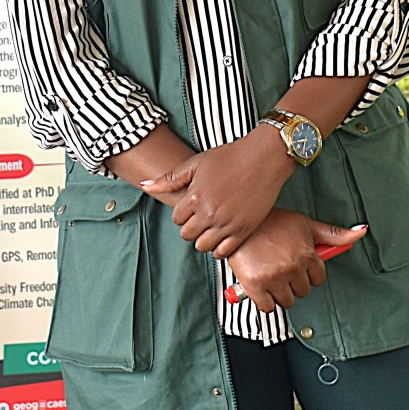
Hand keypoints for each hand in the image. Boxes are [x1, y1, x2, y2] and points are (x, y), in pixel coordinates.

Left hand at [141, 126, 294, 256]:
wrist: (264, 158)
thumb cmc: (229, 157)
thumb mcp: (195, 163)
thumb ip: (169, 178)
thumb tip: (144, 185)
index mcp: (194, 197)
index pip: (176, 219)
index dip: (182, 213)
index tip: (191, 206)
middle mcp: (209, 213)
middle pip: (187, 234)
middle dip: (190, 227)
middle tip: (200, 217)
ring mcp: (227, 223)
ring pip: (203, 246)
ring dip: (203, 239)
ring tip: (210, 227)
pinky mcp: (244, 230)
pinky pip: (224, 252)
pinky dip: (219, 249)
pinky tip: (221, 236)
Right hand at [222, 211, 365, 312]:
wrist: (237, 221)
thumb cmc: (270, 221)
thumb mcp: (304, 223)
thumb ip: (333, 234)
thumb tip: (361, 231)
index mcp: (307, 254)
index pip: (318, 279)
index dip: (307, 273)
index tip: (296, 265)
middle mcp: (292, 267)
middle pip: (303, 292)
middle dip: (293, 282)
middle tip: (280, 268)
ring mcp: (274, 277)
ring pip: (287, 301)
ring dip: (279, 292)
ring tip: (269, 274)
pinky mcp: (255, 285)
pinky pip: (267, 307)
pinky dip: (263, 300)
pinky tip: (260, 285)